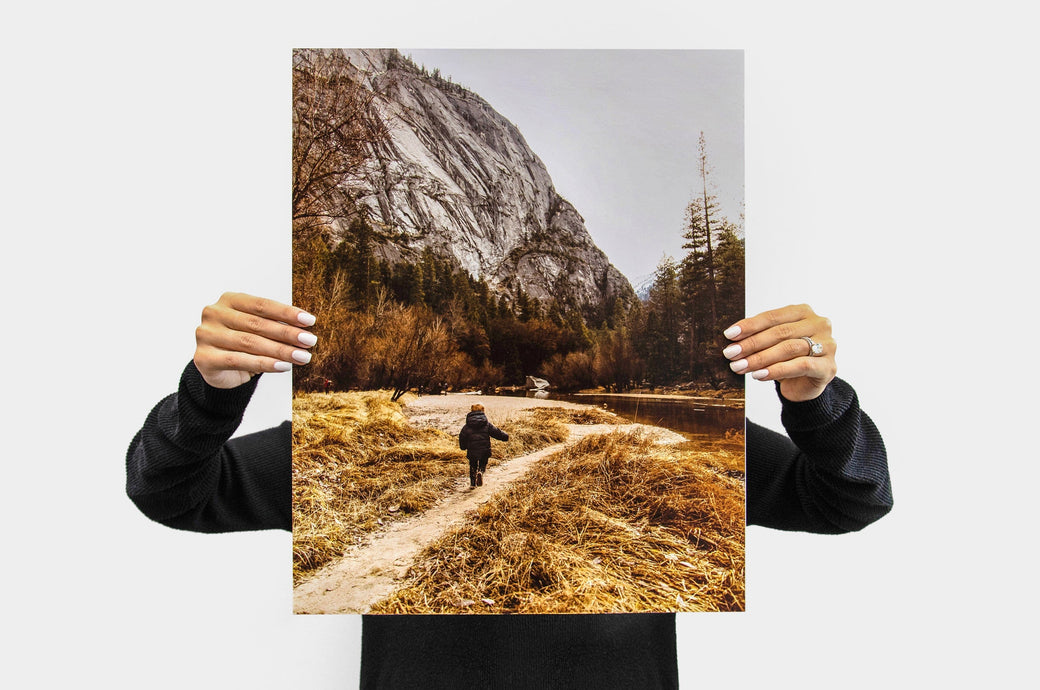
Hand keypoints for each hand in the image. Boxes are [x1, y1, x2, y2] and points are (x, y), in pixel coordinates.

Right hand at [193, 292, 317, 388]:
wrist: (218, 369)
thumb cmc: (242, 343)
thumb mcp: (257, 329)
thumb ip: (274, 324)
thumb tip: (305, 328)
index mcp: (228, 300)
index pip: (261, 305)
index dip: (287, 312)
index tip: (310, 320)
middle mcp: (214, 313)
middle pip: (257, 324)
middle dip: (287, 333)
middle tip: (310, 340)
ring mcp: (206, 335)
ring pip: (250, 343)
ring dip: (280, 350)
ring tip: (302, 356)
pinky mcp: (203, 358)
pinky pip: (239, 360)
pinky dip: (264, 364)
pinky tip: (283, 366)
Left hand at [721, 304, 836, 401]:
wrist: (806, 385)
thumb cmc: (787, 359)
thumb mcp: (772, 343)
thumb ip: (758, 336)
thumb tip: (731, 338)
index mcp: (804, 312)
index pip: (773, 316)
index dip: (750, 325)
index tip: (729, 335)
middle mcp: (819, 324)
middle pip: (780, 332)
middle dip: (751, 344)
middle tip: (730, 354)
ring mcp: (828, 344)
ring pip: (789, 348)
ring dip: (760, 358)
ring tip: (739, 366)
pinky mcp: (829, 366)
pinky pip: (800, 365)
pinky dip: (776, 370)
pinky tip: (758, 375)